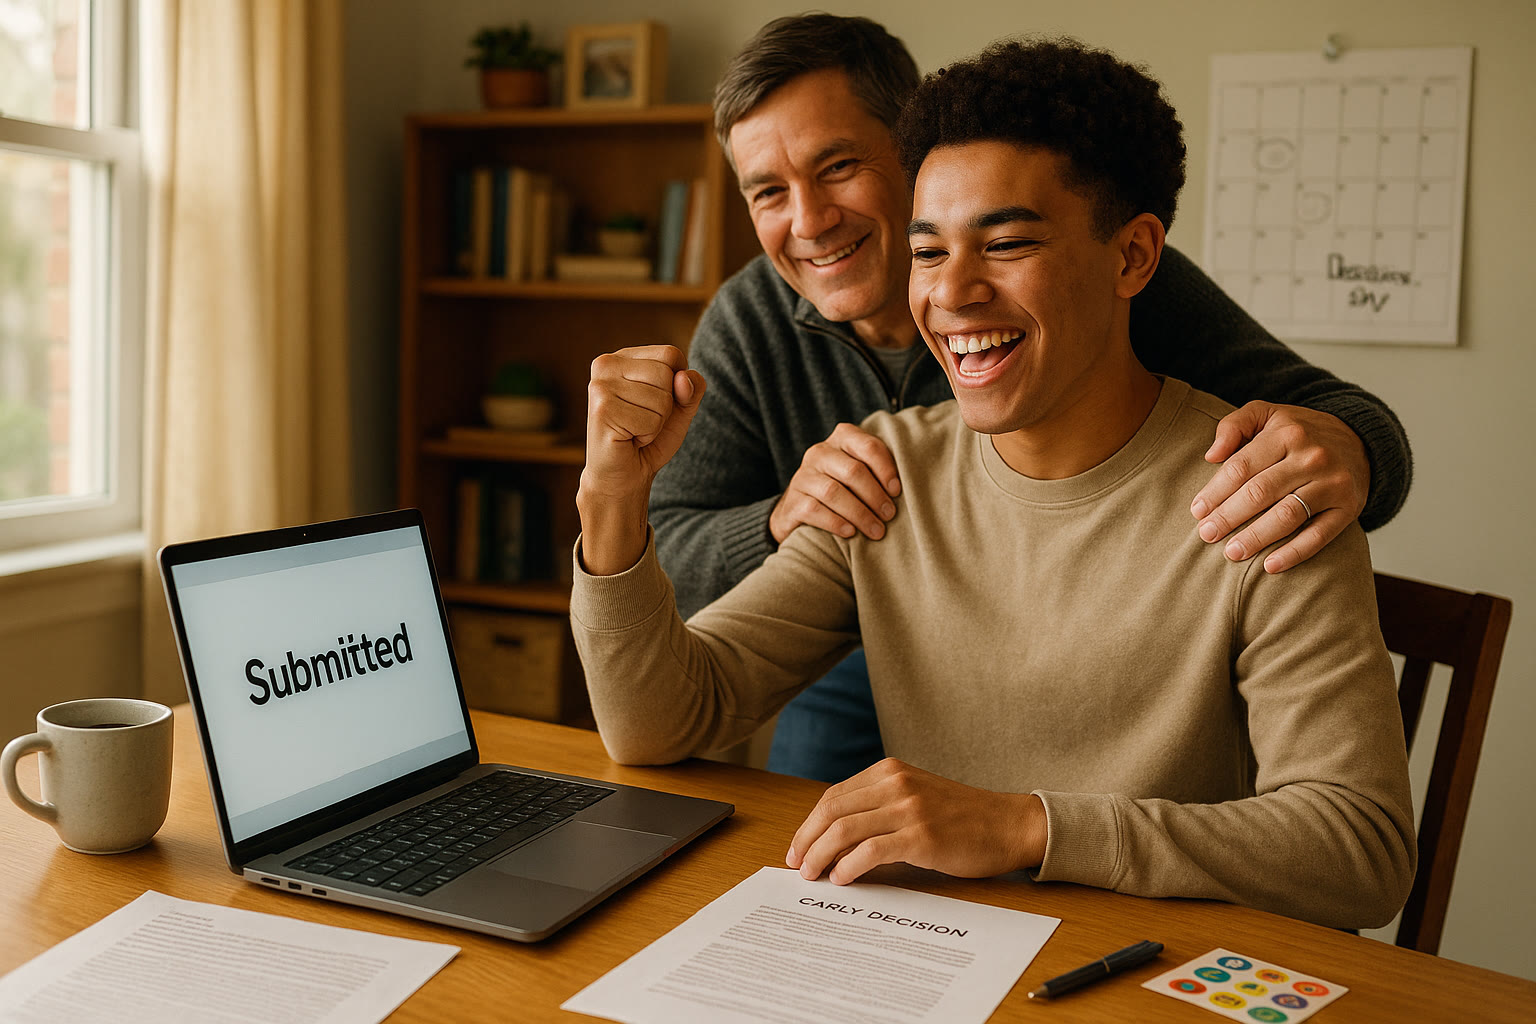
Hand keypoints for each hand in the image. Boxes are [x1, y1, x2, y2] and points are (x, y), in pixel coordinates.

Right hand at [578, 345, 704, 574]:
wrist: (623, 476)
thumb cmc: (648, 439)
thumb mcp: (679, 408)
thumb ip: (691, 387)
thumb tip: (683, 378)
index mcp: (623, 357)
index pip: (671, 354)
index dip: (677, 384)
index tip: (654, 403)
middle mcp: (606, 364)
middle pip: (667, 374)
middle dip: (666, 406)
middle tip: (642, 421)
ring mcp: (600, 386)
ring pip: (661, 398)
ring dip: (656, 423)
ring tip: (634, 430)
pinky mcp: (602, 410)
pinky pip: (651, 420)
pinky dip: (647, 435)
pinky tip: (628, 439)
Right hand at [770, 423, 900, 544]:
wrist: (799, 514)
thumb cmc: (843, 491)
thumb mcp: (859, 473)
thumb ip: (878, 470)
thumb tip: (911, 484)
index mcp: (841, 439)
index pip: (868, 446)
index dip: (886, 469)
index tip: (898, 492)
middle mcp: (819, 453)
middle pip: (852, 471)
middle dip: (875, 495)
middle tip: (890, 515)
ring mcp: (803, 477)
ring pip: (834, 492)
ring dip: (860, 513)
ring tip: (876, 531)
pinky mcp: (793, 502)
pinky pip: (815, 510)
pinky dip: (837, 522)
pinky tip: (851, 533)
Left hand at [785, 758, 1045, 884]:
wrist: (1008, 826)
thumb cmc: (962, 818)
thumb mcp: (916, 797)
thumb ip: (879, 806)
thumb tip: (834, 839)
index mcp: (890, 771)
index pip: (833, 797)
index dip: (809, 824)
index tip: (798, 847)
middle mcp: (896, 783)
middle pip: (831, 811)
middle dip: (806, 840)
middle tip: (796, 865)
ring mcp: (909, 808)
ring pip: (844, 830)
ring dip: (820, 856)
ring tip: (812, 875)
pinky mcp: (921, 836)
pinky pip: (870, 850)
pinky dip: (848, 866)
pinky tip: (843, 879)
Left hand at [1190, 401, 1369, 573]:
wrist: (1360, 441)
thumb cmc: (1298, 432)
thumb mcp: (1266, 414)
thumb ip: (1233, 425)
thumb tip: (1211, 455)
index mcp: (1286, 433)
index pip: (1241, 467)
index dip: (1215, 491)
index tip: (1197, 511)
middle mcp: (1311, 457)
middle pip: (1260, 492)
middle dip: (1229, 516)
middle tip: (1206, 534)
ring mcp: (1332, 483)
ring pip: (1288, 515)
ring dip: (1256, 537)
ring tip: (1231, 552)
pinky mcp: (1349, 507)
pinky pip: (1320, 535)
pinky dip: (1295, 553)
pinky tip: (1271, 566)